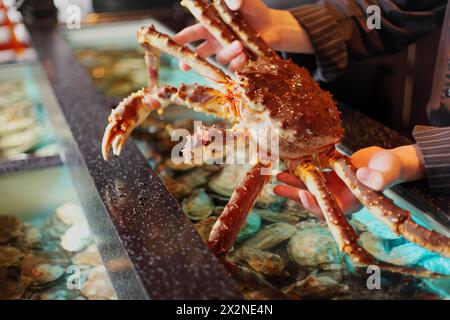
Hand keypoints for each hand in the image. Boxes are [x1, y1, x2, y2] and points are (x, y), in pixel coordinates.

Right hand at [173, 0, 312, 71]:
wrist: (273, 26)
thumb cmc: (254, 11)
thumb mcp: (245, 1)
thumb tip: (233, 2)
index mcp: (211, 26)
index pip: (192, 33)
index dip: (181, 38)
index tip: (173, 42)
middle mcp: (215, 41)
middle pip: (198, 53)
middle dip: (189, 60)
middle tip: (183, 65)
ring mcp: (227, 52)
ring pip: (219, 58)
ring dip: (228, 52)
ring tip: (239, 45)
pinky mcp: (239, 61)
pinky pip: (234, 66)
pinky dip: (238, 62)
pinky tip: (244, 55)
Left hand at [273, 145, 425, 216]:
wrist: (389, 162)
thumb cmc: (391, 169)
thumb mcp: (388, 172)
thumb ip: (380, 178)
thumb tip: (364, 177)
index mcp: (350, 203)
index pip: (328, 210)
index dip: (314, 205)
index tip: (303, 195)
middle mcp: (338, 198)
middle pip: (312, 200)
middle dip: (295, 195)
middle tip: (277, 188)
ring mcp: (333, 187)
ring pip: (310, 188)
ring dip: (294, 183)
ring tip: (278, 177)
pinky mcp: (331, 176)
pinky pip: (313, 175)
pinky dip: (302, 171)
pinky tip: (290, 164)